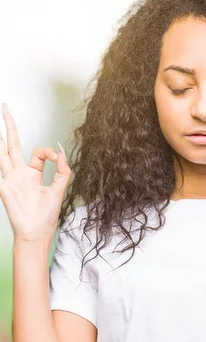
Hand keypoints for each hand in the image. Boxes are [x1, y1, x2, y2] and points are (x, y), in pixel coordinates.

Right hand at [0, 103, 71, 242]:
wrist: (37, 233)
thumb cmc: (46, 215)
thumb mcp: (60, 189)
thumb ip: (63, 170)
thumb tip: (62, 150)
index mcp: (32, 173)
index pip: (38, 152)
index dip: (49, 151)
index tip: (57, 158)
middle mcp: (19, 173)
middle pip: (12, 145)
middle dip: (9, 127)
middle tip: (5, 108)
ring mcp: (9, 179)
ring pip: (1, 153)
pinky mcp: (4, 188)